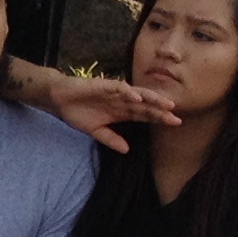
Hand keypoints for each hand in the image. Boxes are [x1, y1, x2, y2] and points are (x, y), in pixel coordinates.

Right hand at [21, 63, 182, 156]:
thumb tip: (126, 150)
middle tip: (177, 118)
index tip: (175, 123)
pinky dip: (129, 92)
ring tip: (166, 105)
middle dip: (161, 112)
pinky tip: (139, 98)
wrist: (60, 100)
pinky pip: (120, 89)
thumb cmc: (78, 113)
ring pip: (139, 95)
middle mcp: (122, 101)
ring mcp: (115, 93)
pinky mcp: (105, 86)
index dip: (159, 119)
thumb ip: (111, 139)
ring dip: (153, 100)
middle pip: (146, 106)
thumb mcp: (95, 132)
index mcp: (122, 112)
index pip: (145, 115)